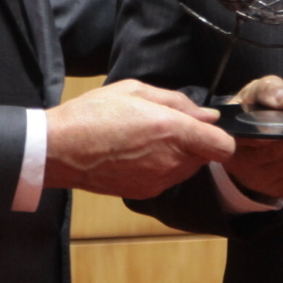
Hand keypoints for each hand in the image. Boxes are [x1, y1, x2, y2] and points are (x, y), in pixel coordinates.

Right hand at [45, 79, 233, 197]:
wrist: (59, 149)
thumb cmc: (93, 114)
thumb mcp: (135, 90)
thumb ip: (177, 101)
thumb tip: (206, 115)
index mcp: (172, 131)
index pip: (223, 146)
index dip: (220, 136)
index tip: (205, 127)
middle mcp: (171, 161)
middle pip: (206, 157)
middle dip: (195, 142)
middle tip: (165, 126)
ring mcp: (158, 181)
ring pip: (187, 169)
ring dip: (179, 155)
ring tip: (147, 139)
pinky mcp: (145, 192)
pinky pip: (167, 179)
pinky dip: (161, 167)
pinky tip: (136, 154)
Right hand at [223, 75, 282, 199]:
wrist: (252, 133)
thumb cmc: (255, 107)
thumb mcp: (258, 91)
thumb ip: (269, 91)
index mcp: (230, 137)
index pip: (249, 139)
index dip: (272, 136)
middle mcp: (239, 163)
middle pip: (273, 155)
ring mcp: (256, 179)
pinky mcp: (273, 189)